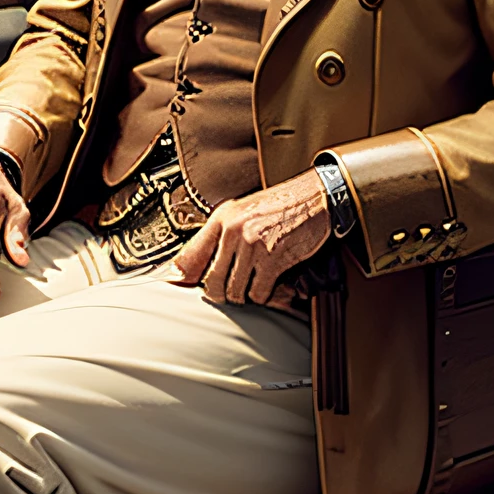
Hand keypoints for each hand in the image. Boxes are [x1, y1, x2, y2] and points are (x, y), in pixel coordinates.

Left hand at [173, 170, 330, 305]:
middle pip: (212, 281)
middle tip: (231, 291)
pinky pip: (258, 293)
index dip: (182, 277)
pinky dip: (264, 296)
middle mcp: (234, 230)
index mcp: (222, 218)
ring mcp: (253, 245)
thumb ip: (218, 236)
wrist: (316, 197)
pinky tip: (271, 284)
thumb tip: (185, 268)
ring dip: (244, 295)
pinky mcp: (273, 259)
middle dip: (221, 293)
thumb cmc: (280, 207)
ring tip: (254, 284)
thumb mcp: (242, 213)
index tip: (178, 287)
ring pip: (234, 291)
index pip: (190, 255)